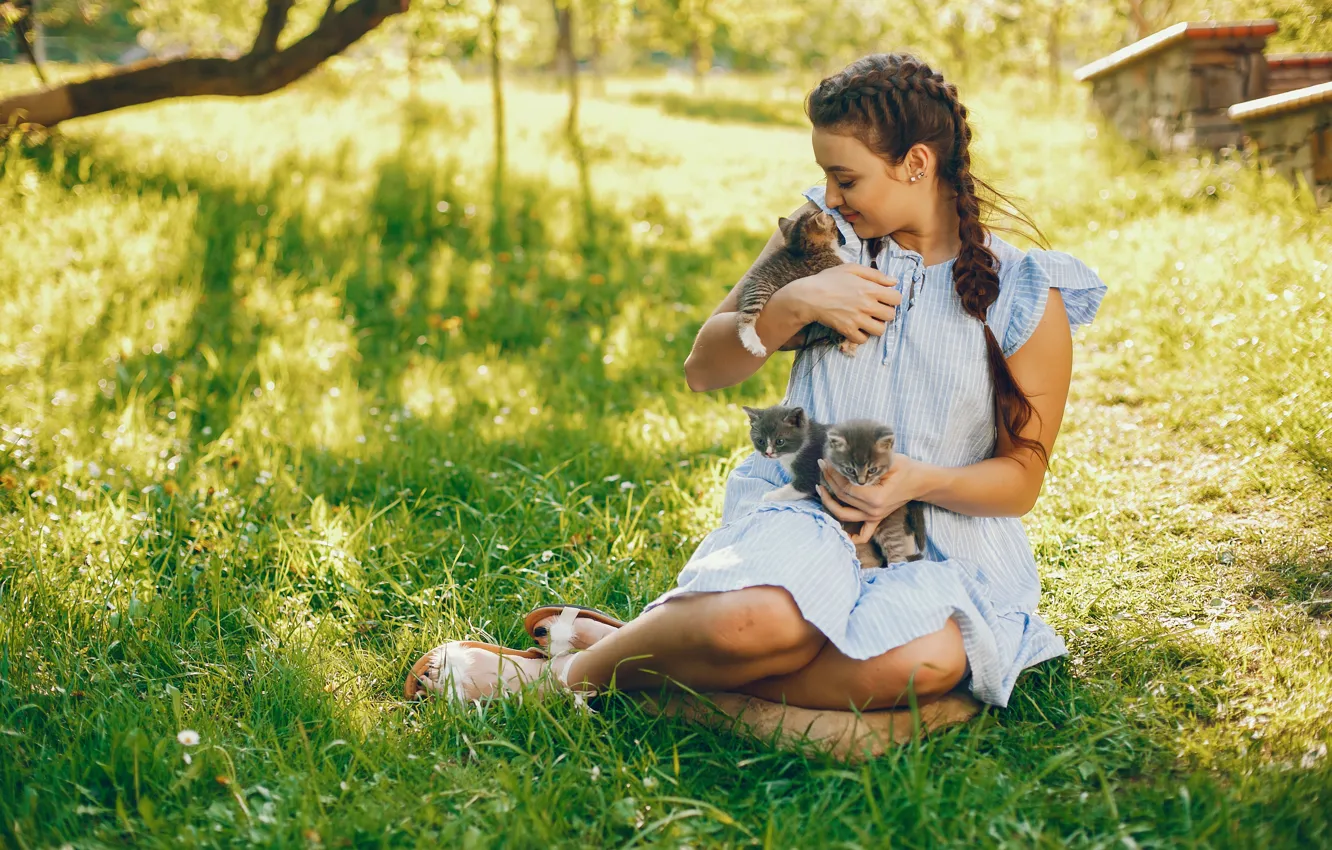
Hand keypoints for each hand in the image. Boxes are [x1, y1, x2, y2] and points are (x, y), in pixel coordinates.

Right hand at [786, 264, 901, 344]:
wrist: (808, 296)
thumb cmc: (829, 280)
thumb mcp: (852, 269)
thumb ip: (875, 274)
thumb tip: (894, 281)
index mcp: (870, 289)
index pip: (897, 298)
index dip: (892, 298)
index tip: (884, 298)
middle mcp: (867, 305)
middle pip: (891, 316)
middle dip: (885, 312)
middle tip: (874, 309)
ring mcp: (857, 320)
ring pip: (880, 330)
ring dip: (875, 326)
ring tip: (867, 320)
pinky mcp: (847, 330)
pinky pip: (863, 339)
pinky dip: (861, 335)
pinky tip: (856, 327)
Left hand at [816, 456, 921, 543]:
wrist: (920, 481)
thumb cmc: (905, 468)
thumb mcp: (888, 461)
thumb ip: (868, 462)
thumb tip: (846, 457)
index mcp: (875, 497)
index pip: (846, 487)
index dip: (834, 474)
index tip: (826, 461)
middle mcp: (873, 511)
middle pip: (842, 498)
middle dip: (829, 481)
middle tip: (822, 467)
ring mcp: (874, 517)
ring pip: (844, 514)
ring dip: (829, 503)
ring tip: (821, 488)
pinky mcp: (876, 519)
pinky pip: (863, 534)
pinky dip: (852, 537)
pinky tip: (841, 533)